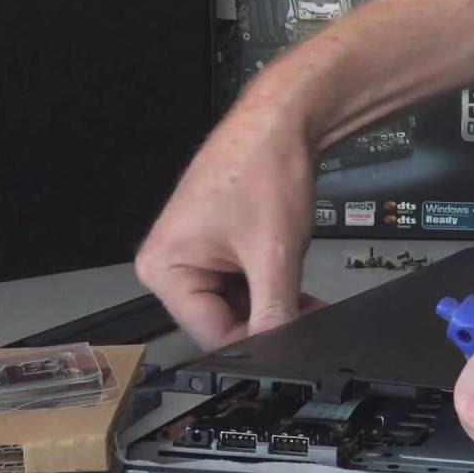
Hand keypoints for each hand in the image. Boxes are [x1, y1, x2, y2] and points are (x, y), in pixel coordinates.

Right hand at [136, 103, 322, 349]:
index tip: (295, 342)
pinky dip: (270, 283)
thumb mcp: (274, 254)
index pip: (211, 334)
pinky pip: (243, 283)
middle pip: (223, 320)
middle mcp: (168, 263)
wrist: (283, 122)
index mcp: (164, 268)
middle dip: (268, 318)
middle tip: (309, 314)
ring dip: (273, 300)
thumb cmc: (264, 168)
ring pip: (238, 304)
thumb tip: (282, 351)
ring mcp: (192, 254)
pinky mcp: (215, 246)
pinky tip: (291, 274)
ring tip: (298, 280)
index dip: (258, 341)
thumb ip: (276, 312)